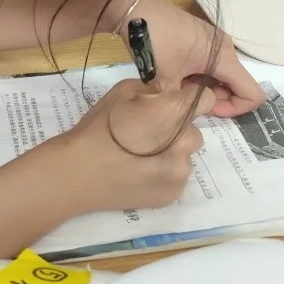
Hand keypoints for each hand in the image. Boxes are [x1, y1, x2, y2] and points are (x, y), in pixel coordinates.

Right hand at [47, 78, 210, 212]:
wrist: (78, 173)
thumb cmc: (98, 129)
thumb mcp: (121, 92)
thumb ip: (152, 88)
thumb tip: (168, 92)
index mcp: (175, 114)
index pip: (205, 99)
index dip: (190, 99)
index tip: (174, 103)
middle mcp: (186, 143)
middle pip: (194, 131)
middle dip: (177, 130)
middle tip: (147, 134)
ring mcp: (181, 173)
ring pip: (185, 156)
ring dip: (171, 153)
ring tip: (141, 156)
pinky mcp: (173, 195)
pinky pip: (176, 177)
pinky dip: (164, 173)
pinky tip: (140, 172)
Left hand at [112, 0, 264, 117]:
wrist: (135, 10)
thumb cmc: (153, 44)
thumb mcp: (166, 82)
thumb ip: (185, 103)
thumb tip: (193, 112)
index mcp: (224, 58)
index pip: (252, 93)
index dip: (235, 110)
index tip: (209, 112)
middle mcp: (225, 48)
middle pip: (238, 85)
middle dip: (218, 101)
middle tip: (189, 104)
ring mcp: (214, 42)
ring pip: (223, 75)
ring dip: (207, 89)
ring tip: (179, 91)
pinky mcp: (203, 39)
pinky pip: (211, 65)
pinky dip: (200, 77)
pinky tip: (177, 79)